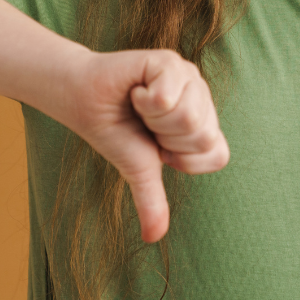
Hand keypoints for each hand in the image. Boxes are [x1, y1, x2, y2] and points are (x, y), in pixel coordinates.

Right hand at [61, 49, 230, 243]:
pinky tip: (135, 90)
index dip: (184, 158)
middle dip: (165, 137)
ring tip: (141, 105)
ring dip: (153, 118)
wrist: (82, 101)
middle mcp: (201, 96)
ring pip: (188, 117)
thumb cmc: (115, 130)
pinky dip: (143, 100)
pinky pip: (167, 96)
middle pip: (203, 135)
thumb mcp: (138, 170)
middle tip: (146, 122)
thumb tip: (153, 238)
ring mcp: (188, 75)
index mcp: (203, 122)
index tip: (159, 146)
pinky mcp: (168, 60)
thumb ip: (152, 200)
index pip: (217, 153)